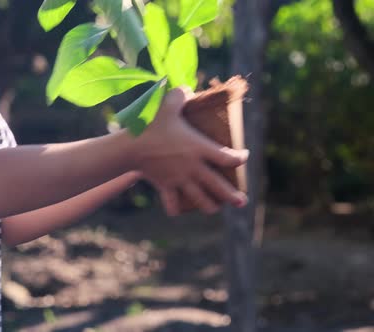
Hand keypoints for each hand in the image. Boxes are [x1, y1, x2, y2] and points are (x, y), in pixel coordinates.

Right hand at [133, 87, 248, 215]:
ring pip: (199, 199)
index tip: (244, 157)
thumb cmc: (150, 125)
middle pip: (218, 186)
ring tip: (215, 208)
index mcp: (199, 148)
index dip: (239, 158)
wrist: (129, 147)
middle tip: (242, 201)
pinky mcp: (165, 187)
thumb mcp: (167, 104)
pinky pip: (172, 204)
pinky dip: (176, 208)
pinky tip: (179, 210)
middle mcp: (193, 167)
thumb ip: (180, 95)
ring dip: (209, 206)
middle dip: (232, 196)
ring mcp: (180, 180)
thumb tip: (188, 89)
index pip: (227, 156)